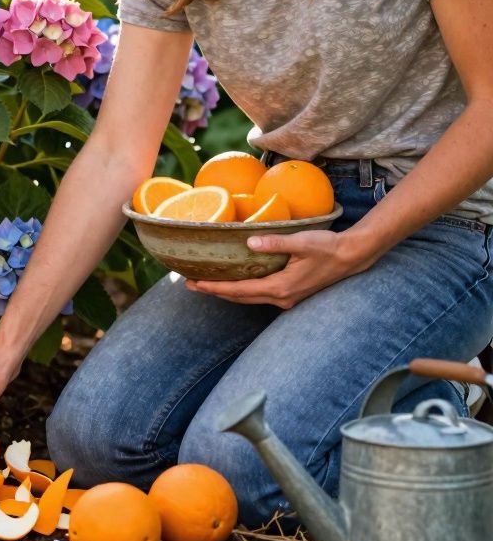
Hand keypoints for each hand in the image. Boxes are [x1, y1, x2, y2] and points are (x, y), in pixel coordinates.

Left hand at [186, 229, 378, 308]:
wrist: (352, 257)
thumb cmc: (328, 247)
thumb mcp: (302, 242)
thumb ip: (276, 242)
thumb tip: (250, 242)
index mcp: (280, 288)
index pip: (239, 290)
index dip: (215, 287)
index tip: (194, 284)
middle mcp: (280, 298)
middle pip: (239, 298)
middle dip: (214, 291)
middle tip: (189, 284)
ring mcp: (286, 299)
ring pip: (248, 298)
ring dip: (227, 292)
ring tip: (205, 284)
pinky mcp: (290, 294)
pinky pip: (259, 295)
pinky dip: (242, 291)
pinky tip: (234, 282)